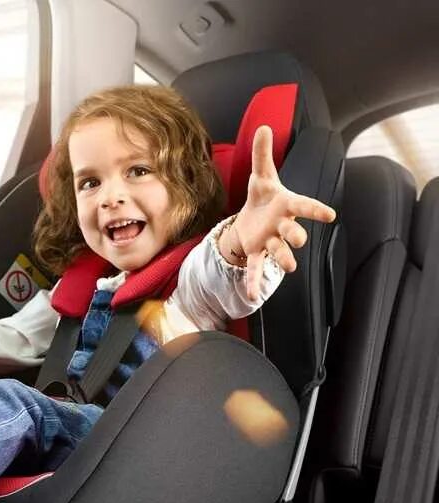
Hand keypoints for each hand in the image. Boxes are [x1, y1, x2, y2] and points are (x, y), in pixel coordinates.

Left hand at [222, 125, 336, 299]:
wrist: (250, 217)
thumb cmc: (262, 197)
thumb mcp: (261, 175)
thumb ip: (262, 154)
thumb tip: (264, 127)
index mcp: (286, 205)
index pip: (304, 206)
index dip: (316, 210)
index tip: (331, 215)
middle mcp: (281, 226)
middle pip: (293, 233)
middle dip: (297, 236)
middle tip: (299, 239)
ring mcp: (270, 241)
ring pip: (279, 253)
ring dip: (284, 260)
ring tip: (289, 268)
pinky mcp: (256, 252)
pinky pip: (256, 269)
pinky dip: (254, 282)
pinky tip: (252, 297)